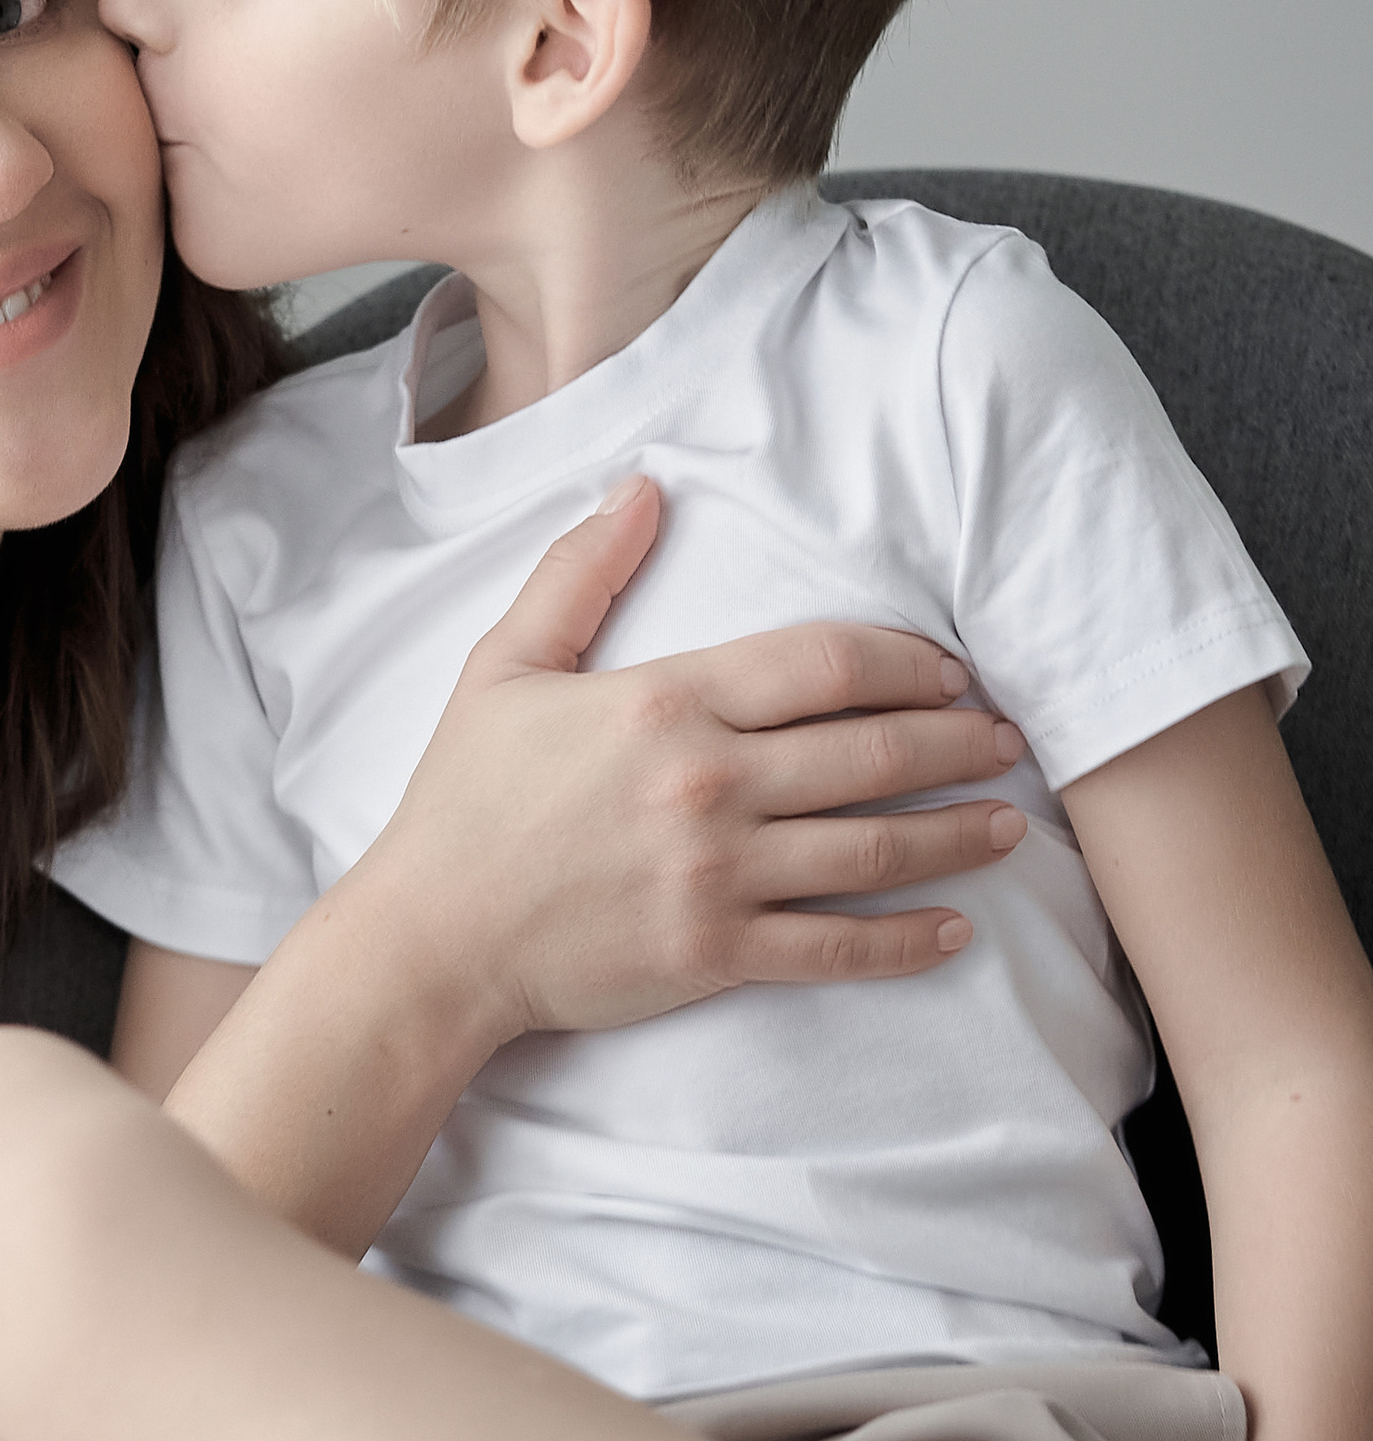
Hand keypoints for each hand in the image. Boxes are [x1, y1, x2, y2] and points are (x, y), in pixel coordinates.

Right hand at [356, 475, 1030, 1054]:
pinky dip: (906, 940)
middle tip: (1009, 738)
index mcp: (668, 703)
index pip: (824, 662)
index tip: (949, 668)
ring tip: (1010, 823)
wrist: (430, 940)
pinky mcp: (714, 953)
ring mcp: (717, 875)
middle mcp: (708, 785)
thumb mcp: (504, 667)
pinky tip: (958, 929)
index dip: (904, 660)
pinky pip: (835, 947)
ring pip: (872, 847)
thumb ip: (580, 574)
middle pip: (871, 751)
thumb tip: (641, 487)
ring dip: (955, 833)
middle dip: (956, 742)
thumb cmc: (462, 804)